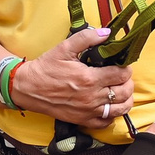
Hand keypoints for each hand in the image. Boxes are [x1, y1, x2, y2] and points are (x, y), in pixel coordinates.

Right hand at [8, 27, 134, 128]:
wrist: (27, 87)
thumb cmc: (46, 68)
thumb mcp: (64, 48)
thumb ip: (87, 38)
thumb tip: (107, 32)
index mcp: (90, 78)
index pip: (122, 75)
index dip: (126, 68)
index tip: (122, 65)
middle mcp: (92, 97)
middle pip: (125, 92)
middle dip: (128, 83)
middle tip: (122, 77)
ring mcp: (88, 111)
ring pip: (120, 109)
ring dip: (125, 99)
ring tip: (120, 91)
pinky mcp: (82, 120)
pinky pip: (105, 123)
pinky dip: (112, 115)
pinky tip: (109, 106)